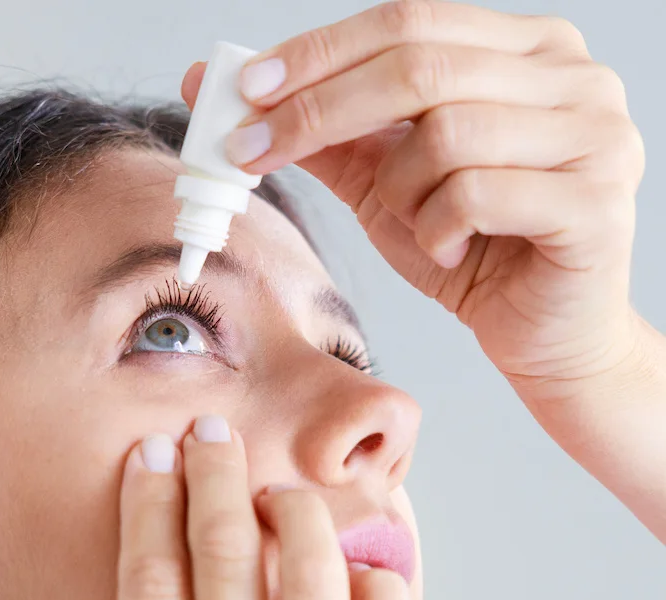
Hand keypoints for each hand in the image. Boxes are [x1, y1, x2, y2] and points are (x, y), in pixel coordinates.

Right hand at [0, 417, 426, 599]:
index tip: (147, 459)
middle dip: (214, 480)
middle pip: (226, 565)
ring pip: (314, 585)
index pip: (149, 590)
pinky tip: (360, 564)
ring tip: (275, 485)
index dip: (146, 510)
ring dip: (295, 516)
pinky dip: (383, 588)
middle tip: (208, 427)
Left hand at [181, 1, 646, 394]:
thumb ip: (331, 138)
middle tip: (251, 152)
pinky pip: (476, 194)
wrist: (540, 334)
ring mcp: (595, 134)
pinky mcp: (594, 203)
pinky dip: (437, 230)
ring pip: (445, 134)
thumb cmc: (470, 252)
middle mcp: (571, 76)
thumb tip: (238, 97)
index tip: (243, 90)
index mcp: (524, 51)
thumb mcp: (386, 184)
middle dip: (316, 111)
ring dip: (398, 192)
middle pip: (418, 65)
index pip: (407, 21)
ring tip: (413, 225)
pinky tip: (448, 253)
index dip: (319, 53)